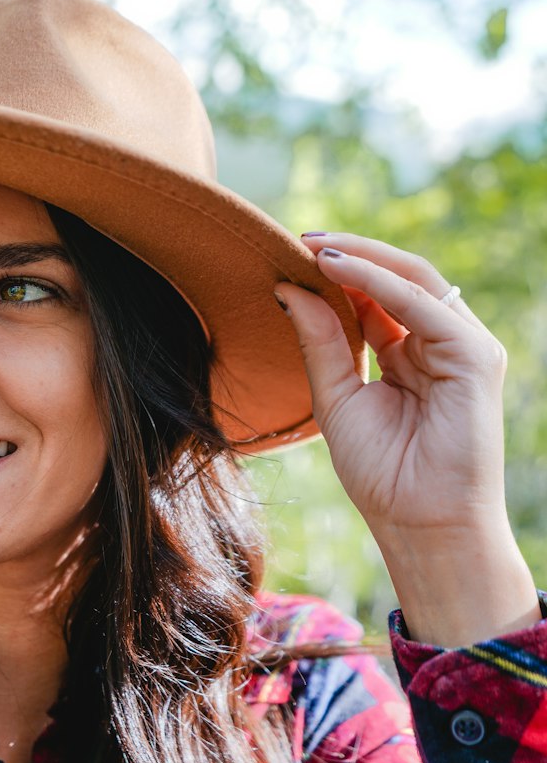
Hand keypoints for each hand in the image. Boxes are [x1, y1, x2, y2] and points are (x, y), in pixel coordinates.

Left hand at [276, 233, 538, 645]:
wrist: (421, 525)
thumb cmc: (382, 473)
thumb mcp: (335, 399)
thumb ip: (318, 343)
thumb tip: (288, 287)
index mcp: (407, 355)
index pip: (374, 298)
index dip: (336, 275)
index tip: (290, 255)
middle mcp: (437, 344)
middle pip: (396, 280)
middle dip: (350, 255)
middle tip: (302, 238)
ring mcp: (460, 347)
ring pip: (414, 281)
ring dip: (364, 259)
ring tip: (316, 247)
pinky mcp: (475, 355)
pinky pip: (424, 305)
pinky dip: (381, 284)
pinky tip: (342, 271)